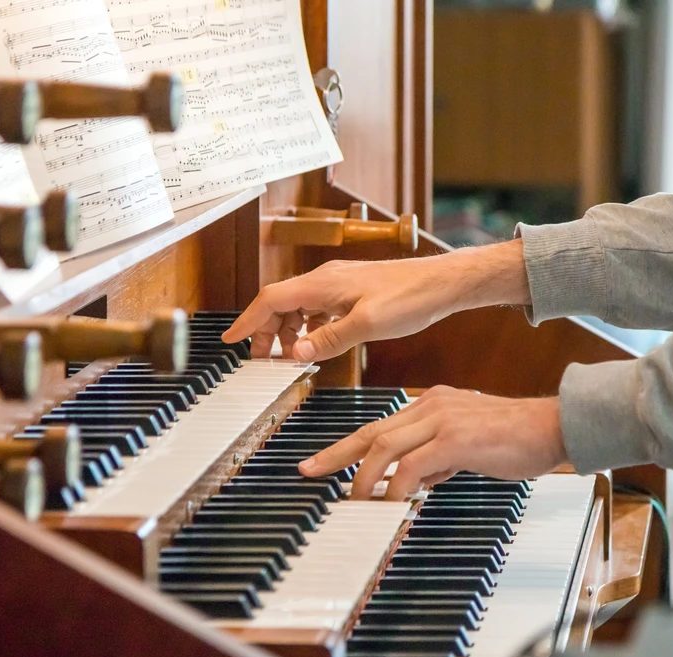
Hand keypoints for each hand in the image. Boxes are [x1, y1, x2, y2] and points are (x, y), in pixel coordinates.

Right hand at [220, 240, 530, 360]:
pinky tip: (315, 344)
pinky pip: (317, 309)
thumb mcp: (367, 325)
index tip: (231, 340)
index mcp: (322, 284)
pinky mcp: (351, 291)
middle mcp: (326, 280)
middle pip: (279, 303)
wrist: (442, 284)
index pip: (270, 299)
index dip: (247, 321)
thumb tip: (295, 352)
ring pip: (298, 306)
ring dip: (287, 331)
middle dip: (265, 331)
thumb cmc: (410, 298)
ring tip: (287, 357)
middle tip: (260, 360)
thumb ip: (329, 339)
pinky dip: (308, 327)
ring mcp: (338, 284)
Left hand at [298, 386, 567, 499]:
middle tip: (310, 472)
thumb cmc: (518, 438)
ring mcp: (442, 419)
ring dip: (364, 478)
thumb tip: (416, 482)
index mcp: (432, 403)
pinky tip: (394, 504)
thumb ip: (438, 460)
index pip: (380, 426)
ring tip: (355, 502)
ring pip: (384, 446)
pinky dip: (397, 487)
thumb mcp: (468, 447)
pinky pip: (413, 465)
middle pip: (371, 431)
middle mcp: (431, 404)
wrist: (555, 426)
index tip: (323, 462)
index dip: (347, 446)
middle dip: (336, 455)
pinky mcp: (456, 438)